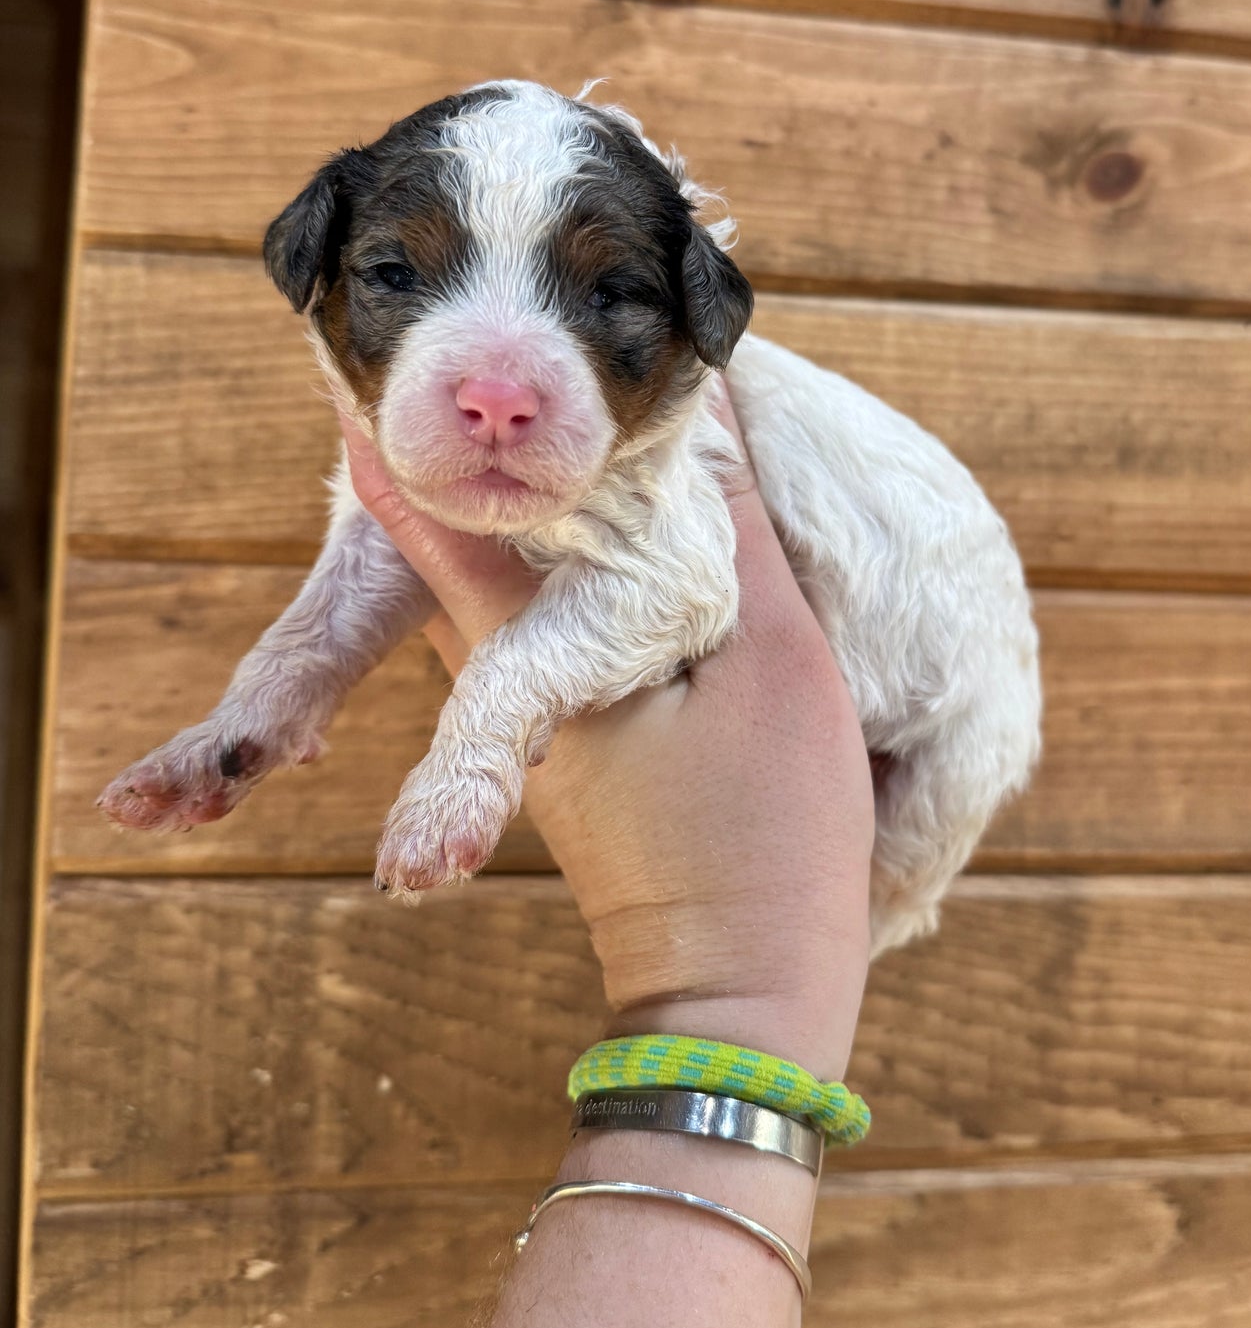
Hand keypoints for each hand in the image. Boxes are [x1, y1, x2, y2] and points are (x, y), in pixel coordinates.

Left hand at [342, 401, 874, 1077]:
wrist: (738, 993)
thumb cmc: (764, 832)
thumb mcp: (771, 658)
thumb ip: (732, 524)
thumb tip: (703, 408)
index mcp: (526, 638)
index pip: (425, 504)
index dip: (407, 410)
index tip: (404, 334)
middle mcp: (492, 668)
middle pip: (443, 529)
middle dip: (460, 440)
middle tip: (498, 348)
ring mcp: (521, 713)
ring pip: (485, 574)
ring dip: (507, 497)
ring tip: (550, 410)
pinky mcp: (556, 742)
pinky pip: (526, 619)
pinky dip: (551, 556)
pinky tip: (599, 519)